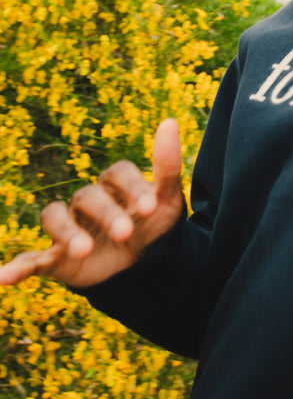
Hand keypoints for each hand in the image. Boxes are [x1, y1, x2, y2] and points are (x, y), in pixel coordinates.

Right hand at [0, 119, 183, 288]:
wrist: (144, 265)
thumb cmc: (152, 225)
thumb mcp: (167, 200)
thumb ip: (167, 165)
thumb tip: (169, 121)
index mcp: (114, 183)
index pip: (118, 173)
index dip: (132, 187)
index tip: (150, 207)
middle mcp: (87, 201)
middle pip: (88, 196)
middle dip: (107, 213)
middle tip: (125, 232)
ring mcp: (69, 227)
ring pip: (54, 217)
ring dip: (67, 232)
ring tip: (83, 249)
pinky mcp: (56, 257)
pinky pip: (30, 259)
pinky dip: (15, 267)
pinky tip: (2, 277)